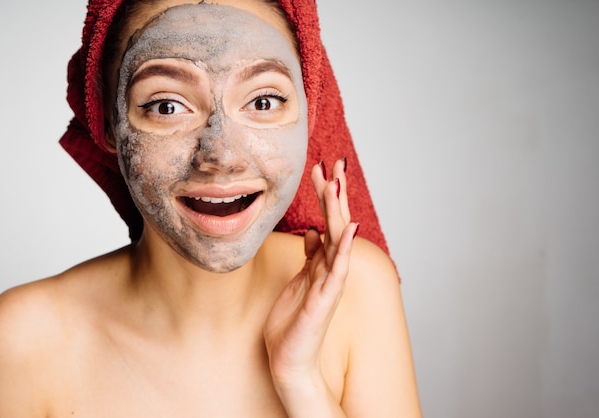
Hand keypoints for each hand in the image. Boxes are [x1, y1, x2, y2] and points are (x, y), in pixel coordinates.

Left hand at [264, 158, 357, 397]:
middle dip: (335, 194)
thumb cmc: (292, 324)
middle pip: (334, 224)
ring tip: (337, 184)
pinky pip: (336, 269)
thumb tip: (312, 231)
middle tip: (335, 163)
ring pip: (336, 240)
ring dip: (337, 212)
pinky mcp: (324, 299)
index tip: (321, 169)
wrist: (289, 361)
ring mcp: (329, 283)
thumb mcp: (298, 281)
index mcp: (320, 264)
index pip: (326, 222)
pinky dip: (343, 248)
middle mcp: (329, 270)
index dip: (326, 197)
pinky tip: (348, 228)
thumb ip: (309, 257)